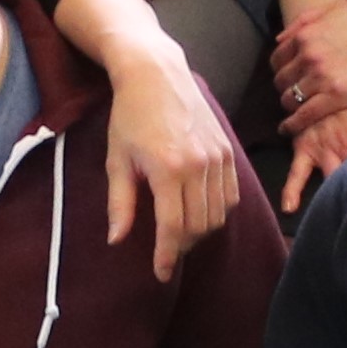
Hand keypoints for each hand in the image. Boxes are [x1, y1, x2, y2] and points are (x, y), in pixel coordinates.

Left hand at [90, 20, 244, 275]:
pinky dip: (217, 212)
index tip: (160, 273)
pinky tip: (199, 212)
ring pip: (217, 215)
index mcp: (167, 169)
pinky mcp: (228, 151)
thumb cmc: (129, 116)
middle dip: (181, 246)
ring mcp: (218, 158)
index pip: (172, 227)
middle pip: (198, 226)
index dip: (166, 255)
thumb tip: (117, 240)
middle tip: (165, 252)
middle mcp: (198, 166)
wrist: (156, 74)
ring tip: (179, 233)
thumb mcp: (116, 159)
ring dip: (199, 232)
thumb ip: (119, 202)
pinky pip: (230, 196)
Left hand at [273, 0, 346, 130]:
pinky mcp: (336, 97)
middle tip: (295, 94)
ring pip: (289, 98)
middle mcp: (308, 56)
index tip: (289, 77)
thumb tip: (281, 39)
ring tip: (296, 110)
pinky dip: (294, 123)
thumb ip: (304, 20)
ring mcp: (320, 77)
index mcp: (305, 35)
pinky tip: (289, 129)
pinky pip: (304, 114)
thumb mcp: (334, 8)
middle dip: (285, 88)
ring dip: (290, 105)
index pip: (277, 59)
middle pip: (281, 80)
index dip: (281, 70)